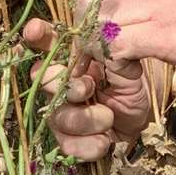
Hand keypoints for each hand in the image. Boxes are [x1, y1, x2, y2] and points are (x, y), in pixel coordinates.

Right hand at [21, 17, 152, 160]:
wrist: (140, 114)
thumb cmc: (127, 80)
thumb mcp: (125, 61)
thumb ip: (109, 50)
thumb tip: (96, 41)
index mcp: (70, 56)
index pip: (46, 40)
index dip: (36, 34)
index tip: (35, 30)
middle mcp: (58, 81)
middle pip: (43, 80)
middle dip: (66, 86)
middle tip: (89, 88)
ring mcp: (60, 111)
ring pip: (57, 116)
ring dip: (85, 119)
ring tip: (108, 117)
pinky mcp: (69, 139)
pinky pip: (67, 144)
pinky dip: (88, 145)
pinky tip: (104, 140)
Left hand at [92, 0, 175, 75]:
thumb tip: (141, 18)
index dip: (103, 20)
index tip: (118, 43)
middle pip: (91, 4)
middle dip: (94, 33)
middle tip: (117, 58)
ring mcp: (151, 3)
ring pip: (96, 24)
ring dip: (103, 51)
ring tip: (129, 67)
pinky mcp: (160, 32)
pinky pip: (112, 46)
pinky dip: (115, 64)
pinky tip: (137, 75)